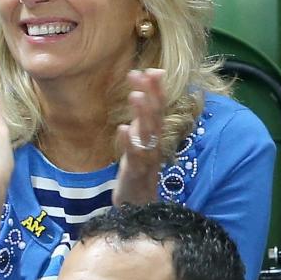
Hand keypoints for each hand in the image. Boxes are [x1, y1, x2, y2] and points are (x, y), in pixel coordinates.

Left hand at [112, 68, 166, 205]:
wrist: (138, 211)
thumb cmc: (137, 176)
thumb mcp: (137, 147)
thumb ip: (139, 126)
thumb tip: (137, 102)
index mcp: (153, 138)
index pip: (158, 109)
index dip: (155, 89)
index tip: (149, 69)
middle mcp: (153, 146)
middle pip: (156, 117)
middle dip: (151, 94)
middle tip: (143, 73)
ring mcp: (146, 160)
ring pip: (148, 134)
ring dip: (142, 114)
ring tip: (134, 95)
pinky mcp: (136, 175)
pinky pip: (134, 157)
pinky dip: (130, 142)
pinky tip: (122, 129)